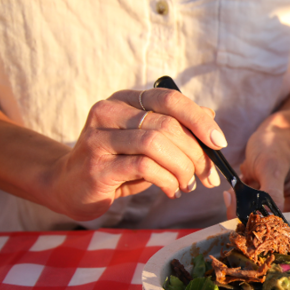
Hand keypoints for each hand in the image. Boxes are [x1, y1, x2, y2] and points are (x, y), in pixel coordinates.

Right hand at [48, 88, 225, 220]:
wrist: (70, 186)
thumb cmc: (118, 163)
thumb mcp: (148, 142)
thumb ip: (176, 128)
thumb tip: (210, 118)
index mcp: (125, 100)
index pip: (169, 99)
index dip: (199, 120)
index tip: (219, 142)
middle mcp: (109, 111)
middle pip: (167, 124)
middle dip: (196, 153)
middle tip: (207, 176)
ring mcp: (99, 137)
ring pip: (156, 143)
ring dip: (182, 168)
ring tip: (188, 184)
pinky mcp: (97, 165)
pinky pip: (144, 167)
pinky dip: (167, 180)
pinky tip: (172, 190)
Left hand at [225, 112, 289, 219]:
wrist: (274, 133)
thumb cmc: (275, 145)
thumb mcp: (272, 166)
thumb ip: (270, 193)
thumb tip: (267, 219)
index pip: (285, 226)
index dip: (262, 224)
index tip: (238, 209)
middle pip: (273, 227)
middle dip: (251, 212)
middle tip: (236, 191)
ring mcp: (288, 209)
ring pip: (261, 221)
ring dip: (246, 205)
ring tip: (246, 180)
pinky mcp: (275, 207)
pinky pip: (257, 213)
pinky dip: (246, 202)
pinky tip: (247, 183)